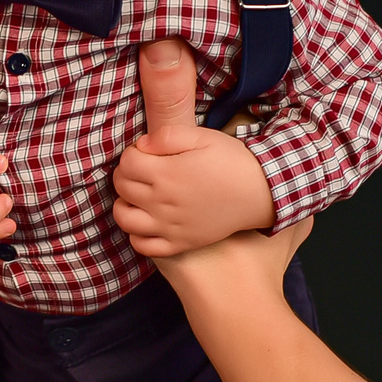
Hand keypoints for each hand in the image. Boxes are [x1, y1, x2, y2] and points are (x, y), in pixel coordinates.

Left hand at [111, 41, 277, 256]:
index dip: (133, 153)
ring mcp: (169, 226)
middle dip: (127, 174)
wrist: (259, 193)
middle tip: (144, 170)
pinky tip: (148, 221)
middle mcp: (162, 202)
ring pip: (124, 218)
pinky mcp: (179, 243)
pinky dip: (137, 234)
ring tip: (139, 196)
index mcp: (167, 173)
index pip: (126, 163)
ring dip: (125, 204)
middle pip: (122, 187)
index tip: (148, 153)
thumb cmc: (231, 162)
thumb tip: (142, 145)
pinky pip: (143, 246)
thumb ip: (167, 135)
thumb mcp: (202, 136)